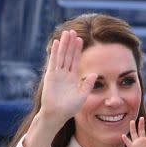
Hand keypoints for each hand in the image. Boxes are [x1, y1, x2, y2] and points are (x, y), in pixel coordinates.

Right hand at [22, 30, 97, 146]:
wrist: (57, 115)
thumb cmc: (69, 109)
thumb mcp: (82, 96)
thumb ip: (88, 84)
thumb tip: (95, 74)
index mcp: (72, 78)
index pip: (75, 60)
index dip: (78, 50)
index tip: (80, 39)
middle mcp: (64, 74)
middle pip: (68, 55)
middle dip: (70, 44)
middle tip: (72, 31)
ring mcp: (56, 74)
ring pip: (61, 56)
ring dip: (63, 44)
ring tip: (66, 33)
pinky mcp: (50, 76)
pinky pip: (53, 62)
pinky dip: (54, 52)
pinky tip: (56, 43)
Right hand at [122, 117, 145, 146]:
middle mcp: (142, 140)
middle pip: (141, 131)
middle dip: (141, 124)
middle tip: (142, 118)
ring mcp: (136, 143)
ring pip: (134, 133)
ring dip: (133, 127)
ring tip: (132, 121)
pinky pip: (128, 142)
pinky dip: (125, 139)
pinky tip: (123, 135)